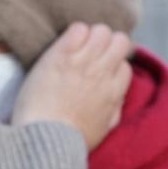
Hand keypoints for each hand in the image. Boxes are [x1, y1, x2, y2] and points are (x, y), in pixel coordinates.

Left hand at [11, 23, 133, 150]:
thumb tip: (117, 95)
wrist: (44, 139)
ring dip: (89, 35)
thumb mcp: (103, 129)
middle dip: (106, 44)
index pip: (124, 65)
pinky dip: (73, 32)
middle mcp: (102, 73)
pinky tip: (63, 45)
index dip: (111, 65)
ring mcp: (82, 62)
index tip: (97, 70)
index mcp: (114, 91)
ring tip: (74, 48)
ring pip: (101, 31)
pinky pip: (77, 29)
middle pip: (119, 40)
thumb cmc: (70, 139)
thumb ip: (114, 109)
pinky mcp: (60, 56)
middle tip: (89, 53)